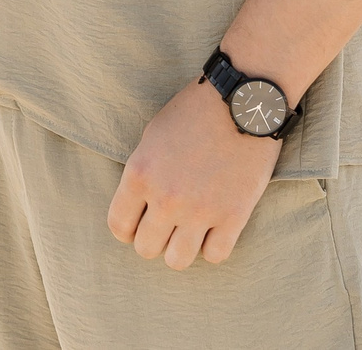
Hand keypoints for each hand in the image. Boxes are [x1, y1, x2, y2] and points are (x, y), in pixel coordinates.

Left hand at [106, 78, 280, 268]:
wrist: (243, 100)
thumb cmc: (195, 111)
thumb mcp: (153, 135)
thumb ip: (142, 173)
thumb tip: (138, 206)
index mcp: (140, 174)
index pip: (118, 226)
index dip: (127, 228)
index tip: (139, 222)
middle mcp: (166, 198)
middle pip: (146, 249)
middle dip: (154, 238)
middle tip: (167, 224)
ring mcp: (201, 210)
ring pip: (177, 261)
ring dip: (181, 248)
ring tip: (189, 231)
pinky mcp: (234, 216)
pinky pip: (216, 256)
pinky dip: (214, 246)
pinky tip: (215, 228)